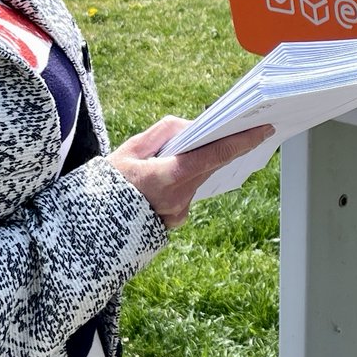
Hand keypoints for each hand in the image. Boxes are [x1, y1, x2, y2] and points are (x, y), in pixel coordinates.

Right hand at [109, 116, 275, 229]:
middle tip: (237, 127)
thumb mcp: (128, 150)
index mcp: (168, 176)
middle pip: (212, 165)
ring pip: (199, 178)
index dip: (241, 141)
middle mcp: (180, 197)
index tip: (263, 129)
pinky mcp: (176, 220)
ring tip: (184, 149)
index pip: (214, 155)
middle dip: (222, 146)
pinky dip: (183, 179)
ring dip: (197, 162)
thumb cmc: (107, 185)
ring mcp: (180, 212)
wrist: (93, 229)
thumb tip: (188, 126)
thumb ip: (161, 133)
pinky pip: (187, 192)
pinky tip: (167, 174)